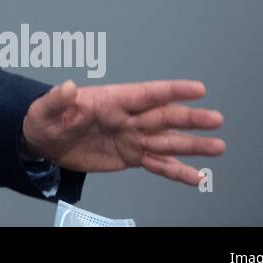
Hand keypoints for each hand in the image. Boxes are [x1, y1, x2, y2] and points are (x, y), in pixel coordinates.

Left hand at [20, 79, 223, 185]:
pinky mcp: (130, 157)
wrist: (44, 142)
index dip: (171, 91)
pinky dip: (177, 171)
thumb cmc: (46, 119)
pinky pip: (157, 164)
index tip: (197, 89)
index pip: (145, 94)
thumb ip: (58, 99)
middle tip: (216, 120)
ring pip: (167, 142)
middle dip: (190, 120)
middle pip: (164, 118)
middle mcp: (128, 118)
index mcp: (111, 101)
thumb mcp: (46, 109)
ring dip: (192, 146)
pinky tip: (197, 176)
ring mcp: (131, 138)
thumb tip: (66, 86)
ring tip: (218, 148)